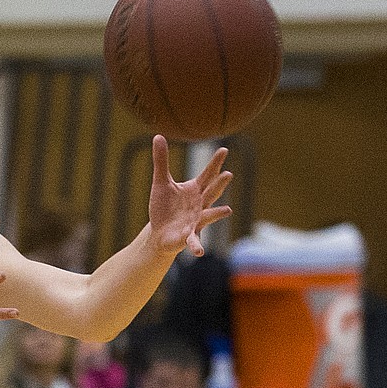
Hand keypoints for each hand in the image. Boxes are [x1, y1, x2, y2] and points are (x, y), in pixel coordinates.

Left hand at [147, 137, 231, 258]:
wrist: (159, 232)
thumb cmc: (164, 208)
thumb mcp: (161, 182)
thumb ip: (161, 161)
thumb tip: (158, 135)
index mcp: (195, 190)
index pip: (207, 174)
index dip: (215, 163)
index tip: (224, 150)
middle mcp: (199, 205)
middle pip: (212, 193)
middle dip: (219, 185)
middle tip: (228, 174)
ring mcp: (196, 221)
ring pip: (208, 216)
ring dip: (217, 214)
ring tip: (227, 211)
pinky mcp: (188, 236)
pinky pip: (193, 241)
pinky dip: (196, 246)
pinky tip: (199, 252)